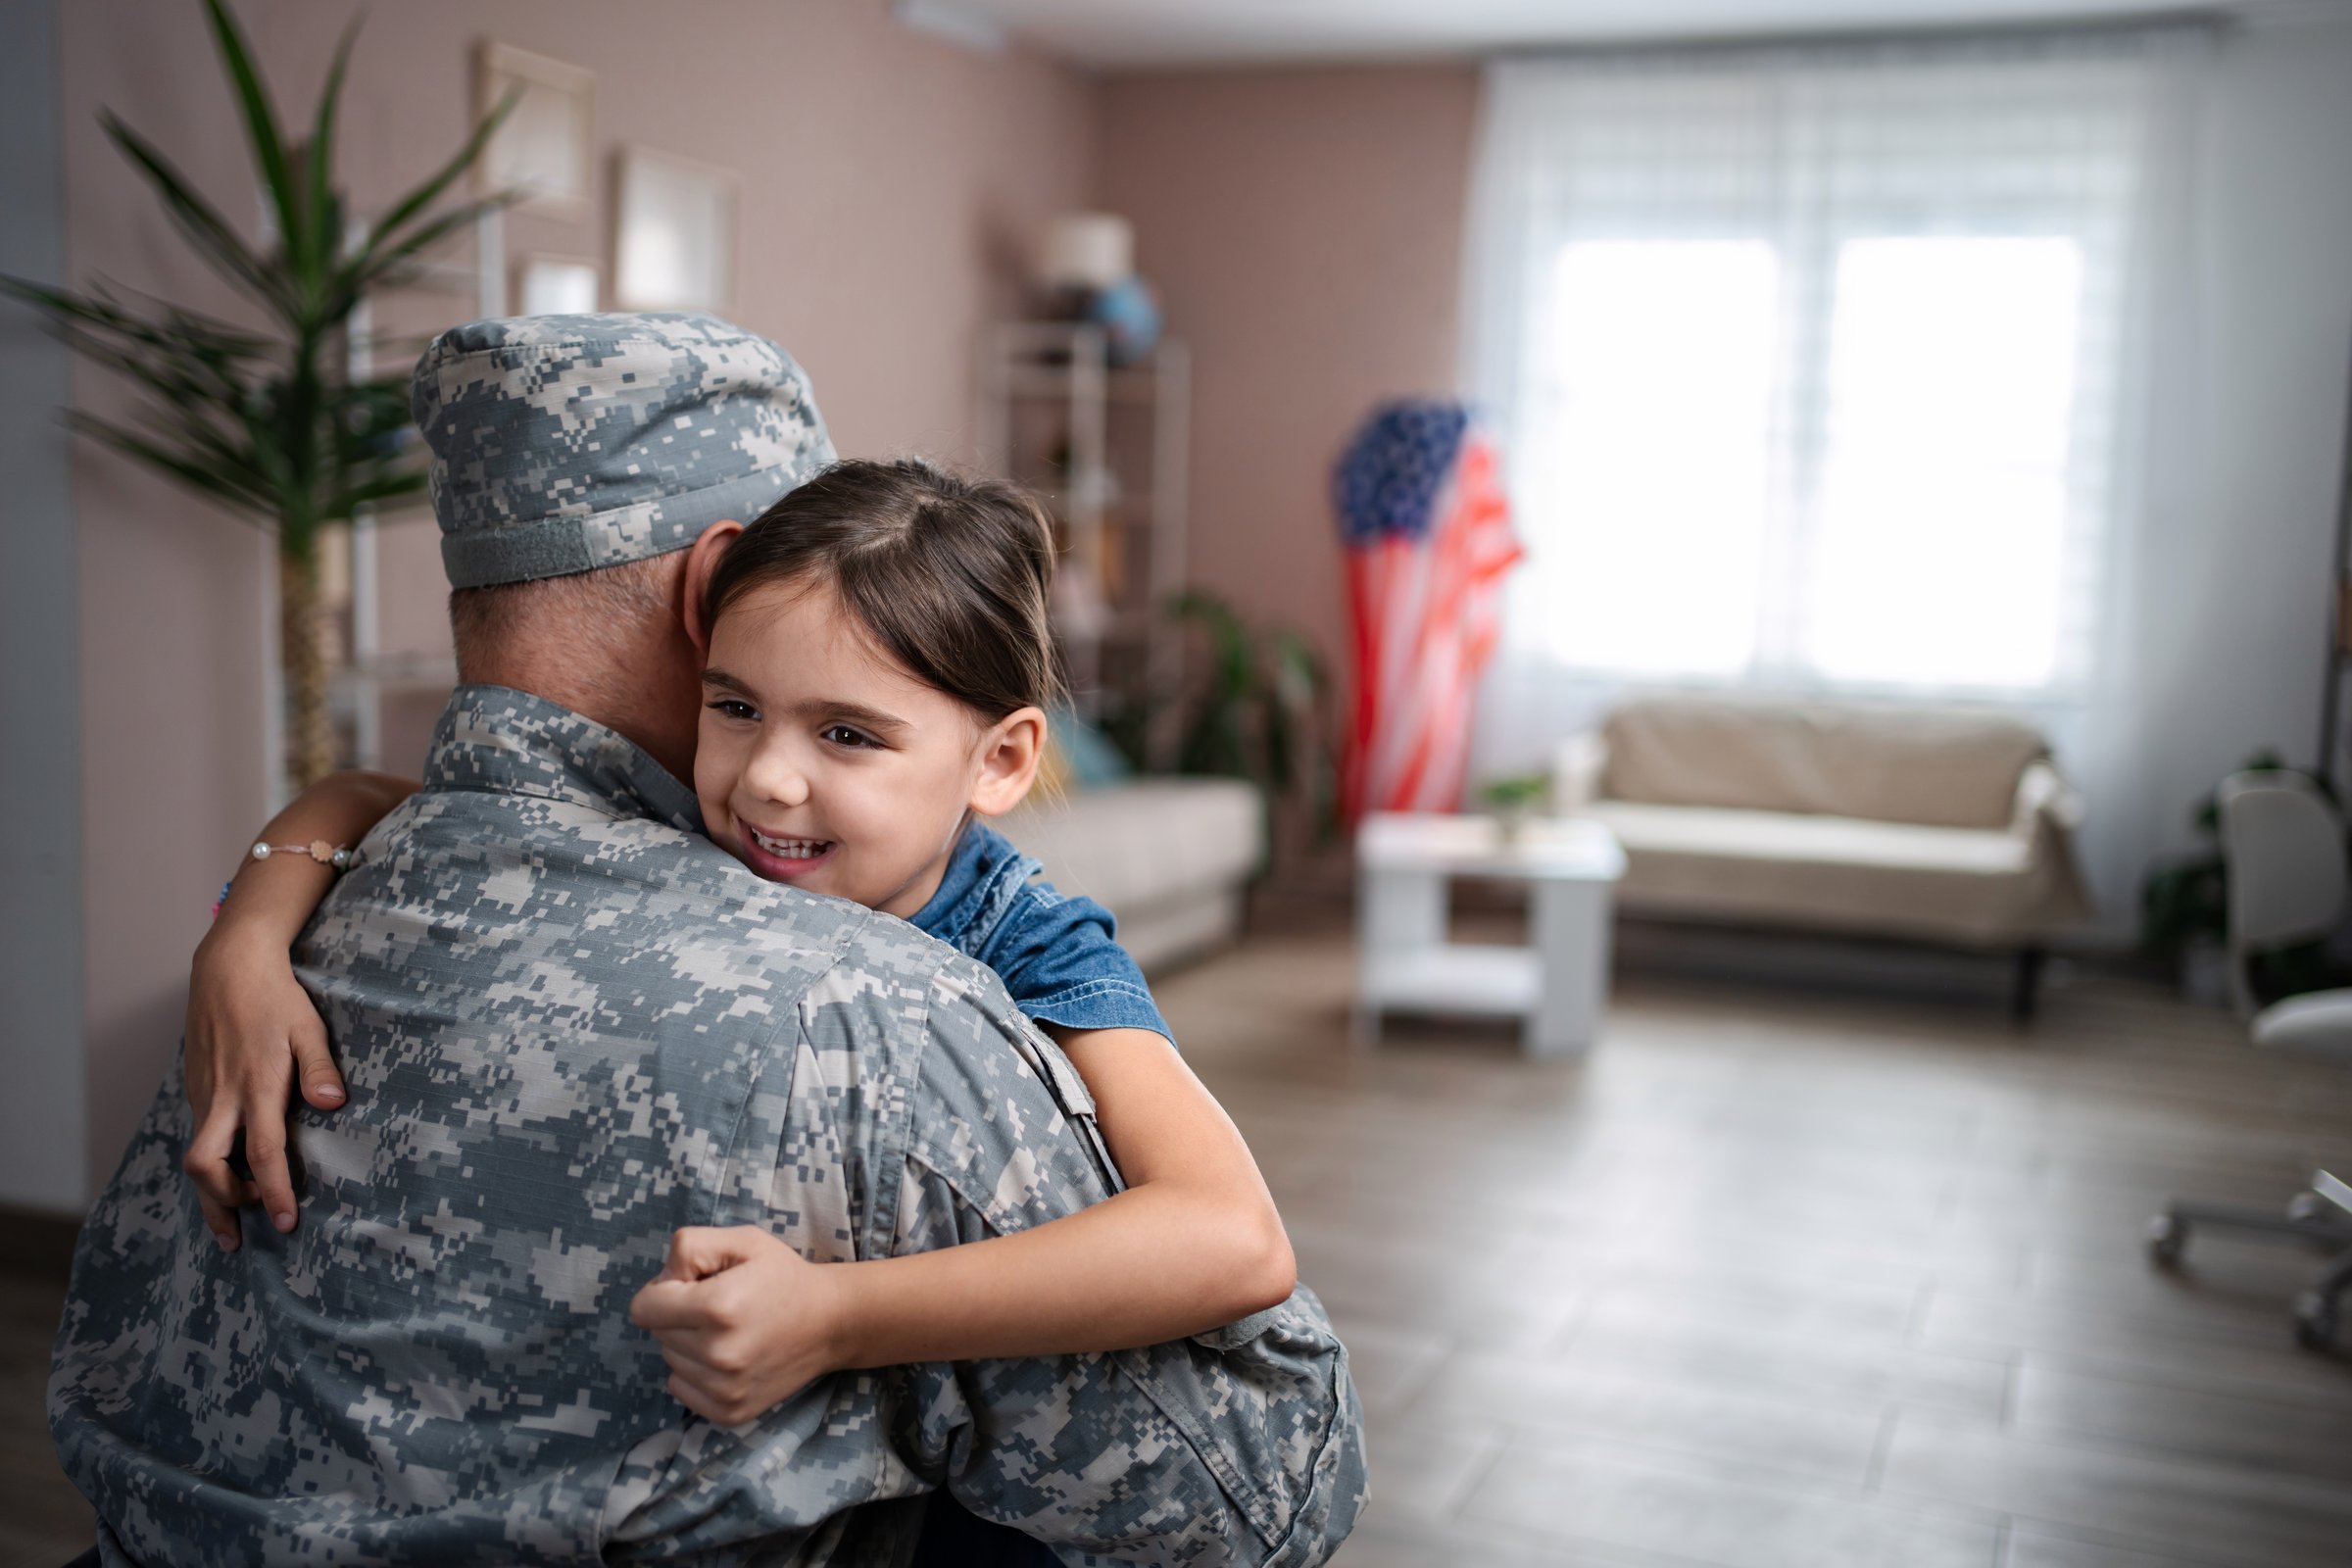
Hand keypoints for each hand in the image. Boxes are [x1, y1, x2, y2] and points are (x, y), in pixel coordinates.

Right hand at [182, 924, 346, 1249]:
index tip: (285, 1224)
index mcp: (256, 1086)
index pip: (262, 1153)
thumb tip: (335, 1104)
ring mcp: (204, 1095)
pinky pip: (198, 1139)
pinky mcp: (195, 1090)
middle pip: (208, 1169)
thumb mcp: (307, 1027)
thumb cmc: (276, 997)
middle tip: (249, 1234)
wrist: (227, 967)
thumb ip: (319, 1067)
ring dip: (212, 1195)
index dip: (273, 1193)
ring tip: (232, 1226)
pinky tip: (226, 1180)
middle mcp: (223, 1097)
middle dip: (224, 1208)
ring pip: (196, 1159)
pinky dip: (209, 1167)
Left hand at [628, 1227, 850, 1426]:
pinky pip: (681, 1389)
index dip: (664, 1289)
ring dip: (689, 1344)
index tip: (695, 1286)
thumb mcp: (742, 1240)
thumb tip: (661, 1282)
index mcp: (718, 1308)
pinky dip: (695, 1373)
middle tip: (720, 1306)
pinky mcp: (730, 1411)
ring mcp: (725, 1389)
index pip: (643, 1307)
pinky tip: (727, 1358)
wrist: (830, 1323)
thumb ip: (689, 1246)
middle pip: (657, 1333)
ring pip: (670, 1361)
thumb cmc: (782, 1277)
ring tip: (728, 1331)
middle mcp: (719, 1354)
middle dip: (678, 1315)